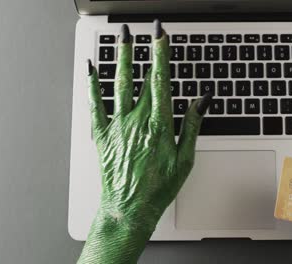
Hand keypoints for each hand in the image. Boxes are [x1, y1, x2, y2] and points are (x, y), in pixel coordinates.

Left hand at [78, 21, 211, 263]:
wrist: (130, 208)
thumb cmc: (159, 187)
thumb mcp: (185, 159)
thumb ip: (191, 126)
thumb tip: (201, 100)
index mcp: (159, 125)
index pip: (161, 81)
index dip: (161, 55)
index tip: (161, 36)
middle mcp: (137, 121)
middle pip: (140, 78)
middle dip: (142, 49)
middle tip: (143, 29)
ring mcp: (117, 126)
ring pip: (118, 85)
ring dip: (120, 58)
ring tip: (121, 38)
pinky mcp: (103, 135)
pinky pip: (95, 105)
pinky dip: (92, 85)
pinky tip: (91, 68)